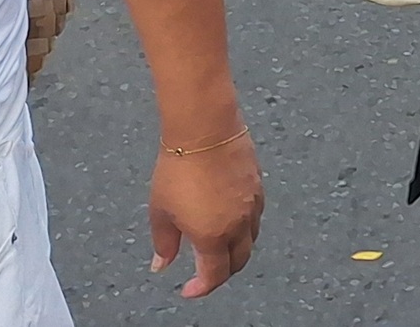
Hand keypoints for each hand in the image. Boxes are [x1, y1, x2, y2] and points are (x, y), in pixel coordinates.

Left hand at [148, 128, 261, 296]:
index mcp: (212, 235)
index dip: (202, 288)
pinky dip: (245, 227)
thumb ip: (165, 243)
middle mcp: (238, 224)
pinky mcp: (258, 186)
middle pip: (239, 261)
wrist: (205, 130)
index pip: (214, 275)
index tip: (189, 289)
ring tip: (217, 246)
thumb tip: (162, 264)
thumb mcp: (161, 211)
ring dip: (236, 249)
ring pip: (251, 239)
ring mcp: (252, 204)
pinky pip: (256, 216)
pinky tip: (229, 219)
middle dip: (222, 272)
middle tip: (204, 272)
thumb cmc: (179, 168)